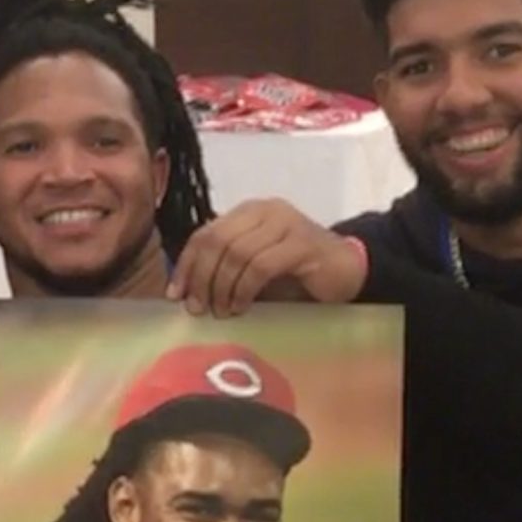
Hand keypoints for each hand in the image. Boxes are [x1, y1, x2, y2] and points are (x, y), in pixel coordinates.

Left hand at [168, 201, 366, 316]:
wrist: (346, 270)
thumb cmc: (296, 274)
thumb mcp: (253, 269)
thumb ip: (226, 269)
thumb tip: (186, 293)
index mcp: (247, 212)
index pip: (205, 233)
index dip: (187, 264)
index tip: (174, 295)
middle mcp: (264, 210)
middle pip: (216, 240)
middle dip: (201, 278)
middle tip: (199, 309)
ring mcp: (285, 223)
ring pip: (236, 252)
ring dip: (223, 287)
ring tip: (222, 311)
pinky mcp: (302, 243)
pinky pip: (261, 266)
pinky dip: (245, 289)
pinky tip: (242, 306)